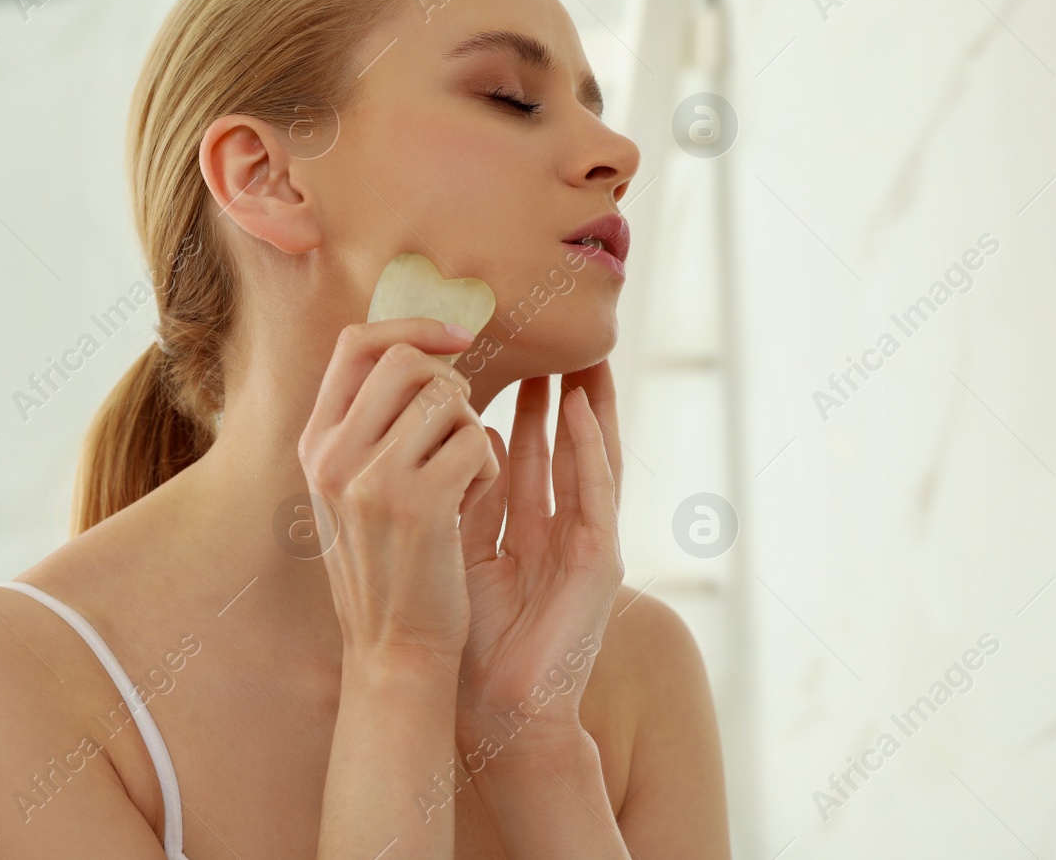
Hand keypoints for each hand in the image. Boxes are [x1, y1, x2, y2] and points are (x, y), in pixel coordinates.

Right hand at [297, 318, 500, 666]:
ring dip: (472, 430)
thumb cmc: (389, 565)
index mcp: (315, 443)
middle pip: (405, 360)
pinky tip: (471, 502)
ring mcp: (371, 478)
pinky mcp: (418, 504)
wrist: (394, 650)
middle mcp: (332, 454)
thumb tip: (415, 354)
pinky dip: (487, 467)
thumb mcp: (354, 490)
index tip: (457, 339)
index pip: (356, 343)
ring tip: (462, 477)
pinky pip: (475, 441)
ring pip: (447, 399)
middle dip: (450, 383)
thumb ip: (369, 426)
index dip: (412, 326)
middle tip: (458, 428)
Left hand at [455, 361, 624, 755]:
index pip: (529, 458)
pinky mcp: (599, 559)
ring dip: (588, 407)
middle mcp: (558, 532)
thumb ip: (463, 501)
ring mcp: (583, 543)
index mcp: (524, 535)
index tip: (511, 362)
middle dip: (558, 397)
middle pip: (564, 450)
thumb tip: (466, 441)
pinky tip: (584, 408)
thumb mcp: (456, 553)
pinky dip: (592, 447)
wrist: (494, 711)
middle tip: (554, 343)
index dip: (524, 412)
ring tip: (584, 357)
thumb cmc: (468, 642)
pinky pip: (596, 490)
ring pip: (589, 459)